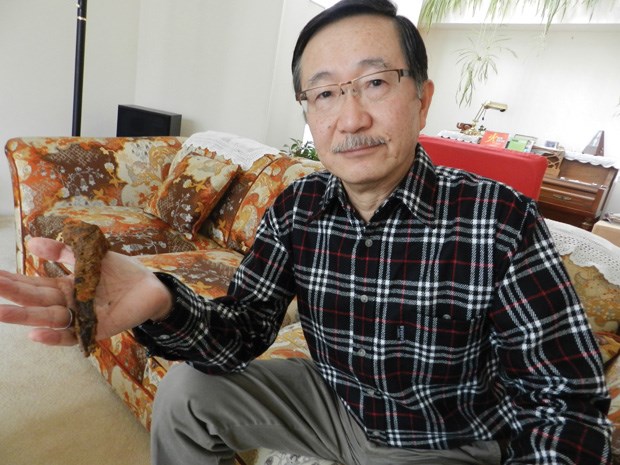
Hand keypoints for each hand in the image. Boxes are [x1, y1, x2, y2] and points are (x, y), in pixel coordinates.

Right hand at [0, 237, 171, 346]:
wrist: (152, 286)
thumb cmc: (121, 273)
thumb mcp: (89, 256)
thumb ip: (62, 252)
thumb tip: (31, 242)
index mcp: (66, 287)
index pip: (34, 285)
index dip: (13, 281)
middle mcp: (69, 304)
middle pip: (37, 301)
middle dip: (13, 295)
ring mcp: (82, 318)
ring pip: (48, 319)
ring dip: (25, 316)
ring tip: (0, 312)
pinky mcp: (97, 329)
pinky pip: (72, 336)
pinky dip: (55, 337)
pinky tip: (36, 334)